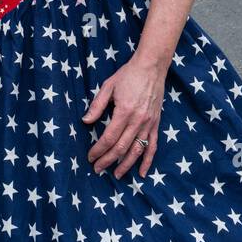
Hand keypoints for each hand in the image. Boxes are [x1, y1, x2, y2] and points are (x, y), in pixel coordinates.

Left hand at [82, 53, 164, 178]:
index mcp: (124, 111)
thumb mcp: (108, 86)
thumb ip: (97, 105)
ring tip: (116, 175)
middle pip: (121, 147)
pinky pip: (152, 146)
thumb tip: (85, 121)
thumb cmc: (128, 75)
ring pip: (136, 150)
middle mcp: (137, 120)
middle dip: (108, 160)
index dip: (98, 150)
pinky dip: (147, 161)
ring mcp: (148, 124)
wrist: (151, 67)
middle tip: (97, 169)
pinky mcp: (156, 124)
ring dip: (126, 165)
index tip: (90, 157)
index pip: (109, 137)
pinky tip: (142, 173)